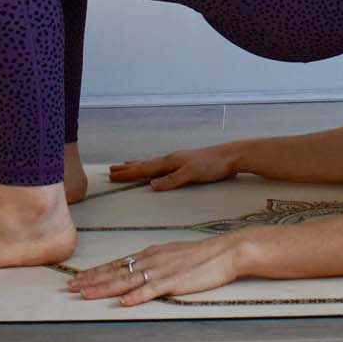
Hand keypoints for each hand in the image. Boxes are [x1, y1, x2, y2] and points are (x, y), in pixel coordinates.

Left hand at [66, 233, 244, 305]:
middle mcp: (152, 260)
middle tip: (71, 287)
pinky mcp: (175, 281)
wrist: (227, 251)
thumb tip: (139, 270)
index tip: (78, 278)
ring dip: (105, 288)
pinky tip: (123, 302)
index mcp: (151, 254)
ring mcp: (162, 271)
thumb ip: (155, 263)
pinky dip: (136, 296)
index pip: (117, 263)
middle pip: (116, 271)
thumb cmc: (203, 255)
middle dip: (92, 279)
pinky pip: (152, 290)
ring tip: (86, 294)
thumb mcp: (173, 255)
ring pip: (127, 280)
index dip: (96, 272)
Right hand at [109, 144, 237, 190]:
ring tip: (126, 166)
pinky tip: (155, 170)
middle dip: (128, 169)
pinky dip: (152, 167)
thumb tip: (152, 185)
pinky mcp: (185, 164)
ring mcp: (178, 161)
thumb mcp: (192, 173)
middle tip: (111, 171)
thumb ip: (173, 180)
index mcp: (170, 161)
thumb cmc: (213, 165)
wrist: (231, 156)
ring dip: (137, 166)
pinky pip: (162, 166)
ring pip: (152, 164)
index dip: (128, 173)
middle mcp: (171, 159)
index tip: (112, 175)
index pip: (145, 169)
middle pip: (144, 165)